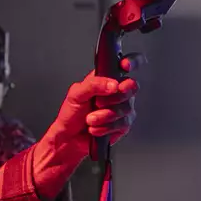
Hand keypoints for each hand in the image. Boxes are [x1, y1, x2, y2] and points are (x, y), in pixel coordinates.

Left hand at [31, 61, 138, 189]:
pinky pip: (122, 124)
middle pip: (131, 87)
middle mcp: (117, 92)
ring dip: (104, 116)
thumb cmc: (71, 113)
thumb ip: (94, 84)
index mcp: (106, 78)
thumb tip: (113, 84)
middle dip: (114, 97)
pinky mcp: (123, 125)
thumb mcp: (76, 93)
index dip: (131, 63)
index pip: (125, 65)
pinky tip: (95, 128)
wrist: (69, 138)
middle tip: (98, 102)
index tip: (125, 67)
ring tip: (90, 119)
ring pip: (126, 108)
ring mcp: (122, 108)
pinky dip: (106, 127)